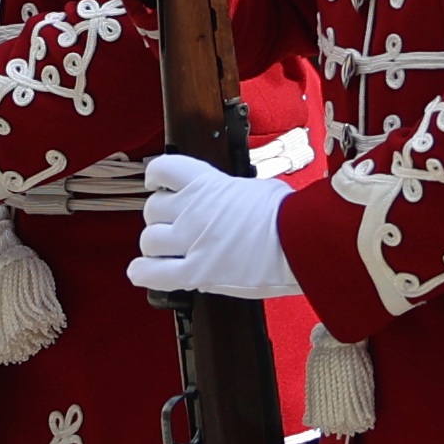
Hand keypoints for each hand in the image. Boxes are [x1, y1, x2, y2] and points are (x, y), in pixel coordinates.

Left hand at [133, 152, 299, 302]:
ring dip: (155, 246)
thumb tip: (227, 201)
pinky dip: (143, 273)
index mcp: (207, 184)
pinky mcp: (197, 273)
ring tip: (169, 251)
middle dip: (160, 218)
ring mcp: (192, 242)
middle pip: (152, 209)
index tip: (157, 184)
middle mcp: (193, 210)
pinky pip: (154, 274)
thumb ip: (228, 195)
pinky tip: (142, 272)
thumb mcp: (254, 190)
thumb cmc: (288, 215)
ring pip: (149, 240)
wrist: (302, 241)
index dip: (155, 177)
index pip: (163, 169)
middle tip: (174, 225)